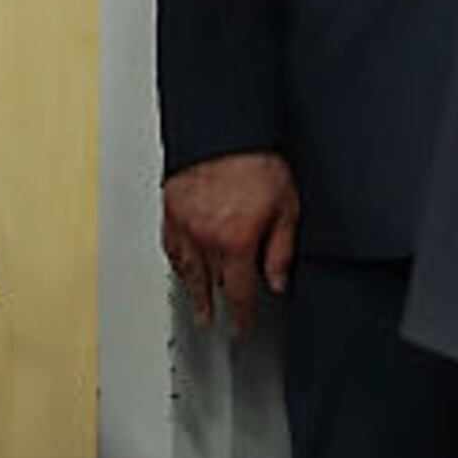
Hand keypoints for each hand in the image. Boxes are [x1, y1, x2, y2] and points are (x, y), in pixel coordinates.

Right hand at [161, 151, 297, 333]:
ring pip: (187, 270)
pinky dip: (177, 263)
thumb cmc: (258, 161)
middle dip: (219, 301)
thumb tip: (277, 281)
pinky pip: (170, 247)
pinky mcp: (170, 209)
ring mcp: (184, 225)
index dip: (241, 316)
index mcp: (236, 241)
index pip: (238, 292)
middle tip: (219, 319)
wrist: (226, 130)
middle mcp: (206, 238)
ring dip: (194, 292)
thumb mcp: (287, 208)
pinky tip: (180, 268)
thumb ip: (281, 250)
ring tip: (197, 307)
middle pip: (212, 283)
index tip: (241, 328)